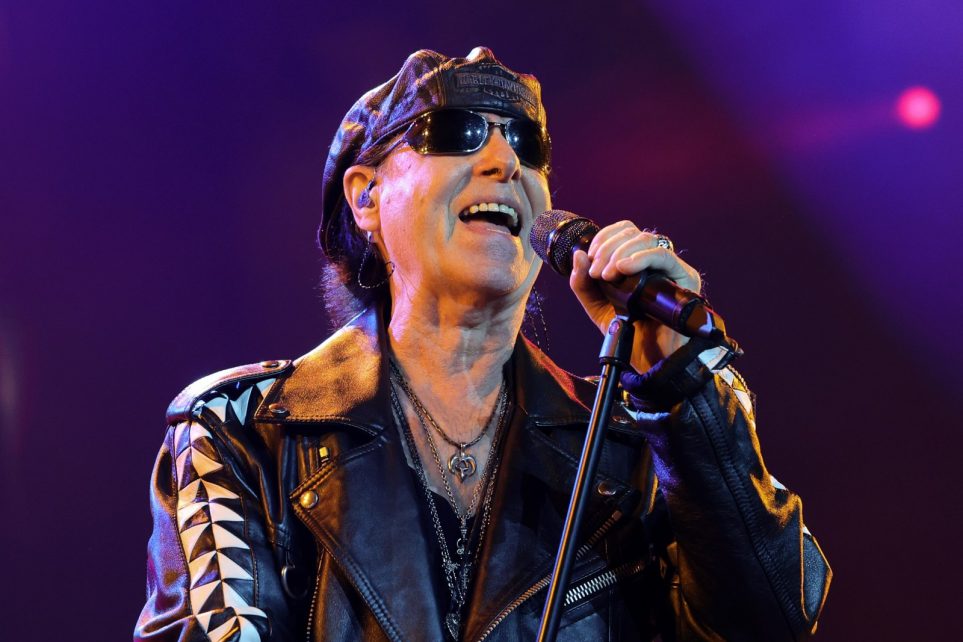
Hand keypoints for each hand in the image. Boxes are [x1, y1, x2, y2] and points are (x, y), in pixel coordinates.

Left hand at [569, 221, 702, 373]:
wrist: (649, 360)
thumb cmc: (628, 333)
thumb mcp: (596, 306)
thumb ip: (583, 283)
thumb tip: (578, 255)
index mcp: (637, 261)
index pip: (623, 231)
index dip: (604, 238)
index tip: (590, 259)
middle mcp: (655, 260)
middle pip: (632, 232)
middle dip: (608, 248)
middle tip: (597, 273)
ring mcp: (671, 268)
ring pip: (647, 239)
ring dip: (620, 253)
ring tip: (607, 275)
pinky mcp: (685, 278)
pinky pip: (664, 256)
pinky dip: (641, 258)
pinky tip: (624, 269)